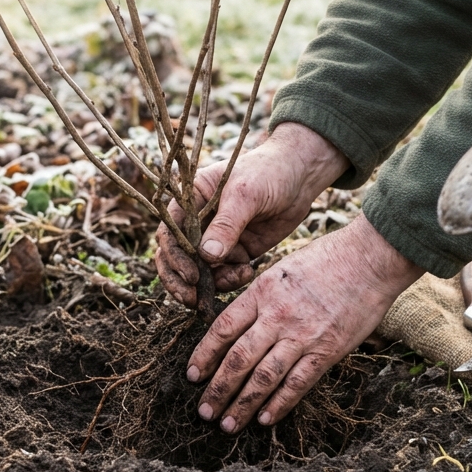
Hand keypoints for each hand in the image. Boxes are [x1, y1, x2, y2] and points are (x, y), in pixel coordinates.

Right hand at [155, 123, 347, 305]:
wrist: (301, 176)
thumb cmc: (268, 172)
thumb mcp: (245, 194)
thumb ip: (226, 225)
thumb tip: (206, 257)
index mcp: (189, 200)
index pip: (169, 232)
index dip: (174, 256)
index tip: (190, 275)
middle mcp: (198, 222)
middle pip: (177, 257)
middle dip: (181, 280)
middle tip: (191, 299)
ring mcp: (217, 239)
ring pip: (201, 271)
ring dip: (211, 283)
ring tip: (236, 278)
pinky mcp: (237, 252)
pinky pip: (225, 274)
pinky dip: (232, 280)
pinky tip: (247, 272)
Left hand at [186, 215, 423, 432]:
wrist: (371, 259)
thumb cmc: (327, 259)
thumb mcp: (281, 270)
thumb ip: (260, 298)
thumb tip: (239, 327)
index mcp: (262, 292)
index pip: (223, 329)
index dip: (204, 355)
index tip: (192, 375)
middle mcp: (277, 316)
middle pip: (238, 358)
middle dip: (218, 388)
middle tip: (203, 411)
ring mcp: (302, 335)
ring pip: (263, 377)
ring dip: (242, 404)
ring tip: (226, 424)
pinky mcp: (327, 350)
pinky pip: (297, 383)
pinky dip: (279, 404)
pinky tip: (264, 420)